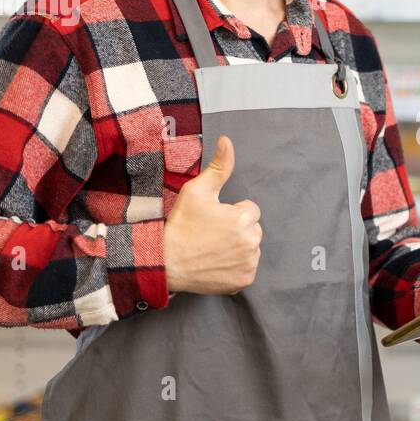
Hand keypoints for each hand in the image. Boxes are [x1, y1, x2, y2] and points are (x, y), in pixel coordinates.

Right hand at [162, 134, 261, 294]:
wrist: (166, 262)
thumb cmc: (181, 225)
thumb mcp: (197, 191)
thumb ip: (219, 167)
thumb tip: (227, 141)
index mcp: (244, 217)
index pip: (250, 210)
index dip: (231, 212)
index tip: (213, 220)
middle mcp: (251, 241)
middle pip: (253, 229)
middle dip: (237, 229)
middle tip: (212, 234)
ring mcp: (249, 263)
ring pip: (251, 248)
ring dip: (238, 247)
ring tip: (213, 248)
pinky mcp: (245, 280)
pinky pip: (247, 268)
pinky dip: (236, 266)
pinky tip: (217, 262)